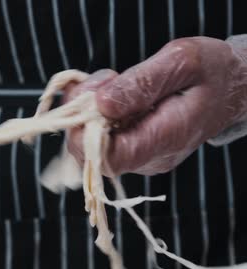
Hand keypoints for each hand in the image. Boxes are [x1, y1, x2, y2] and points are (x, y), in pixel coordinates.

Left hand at [67, 37, 246, 175]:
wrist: (232, 87)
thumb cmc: (213, 72)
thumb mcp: (183, 62)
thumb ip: (142, 84)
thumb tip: (102, 104)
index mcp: (165, 140)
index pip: (109, 159)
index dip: (86, 134)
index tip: (93, 98)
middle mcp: (148, 157)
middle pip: (91, 153)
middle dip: (82, 115)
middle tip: (105, 80)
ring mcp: (140, 155)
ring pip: (90, 144)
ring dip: (87, 109)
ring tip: (114, 80)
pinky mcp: (133, 146)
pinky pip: (98, 136)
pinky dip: (92, 111)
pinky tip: (110, 88)